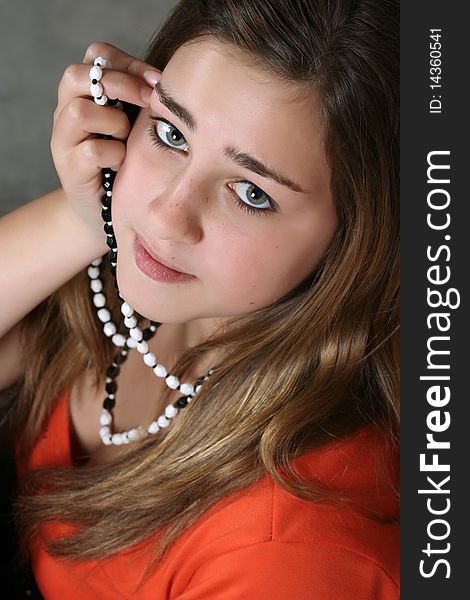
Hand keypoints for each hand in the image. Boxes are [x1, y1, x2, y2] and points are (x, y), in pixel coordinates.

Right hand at [50, 41, 160, 249]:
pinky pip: (92, 151)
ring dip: (115, 123)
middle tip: (150, 101)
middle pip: (77, 75)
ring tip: (128, 140)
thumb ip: (143, 101)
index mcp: (84, 93)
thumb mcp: (136, 126)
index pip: (96, 55)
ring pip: (80, 112)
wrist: (107, 211)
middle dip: (121, 84)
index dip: (128, 63)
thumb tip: (171, 83)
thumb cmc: (127, 163)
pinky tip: (123, 165)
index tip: (159, 81)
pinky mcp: (69, 170)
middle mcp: (66, 112)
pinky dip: (114, 156)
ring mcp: (63, 141)